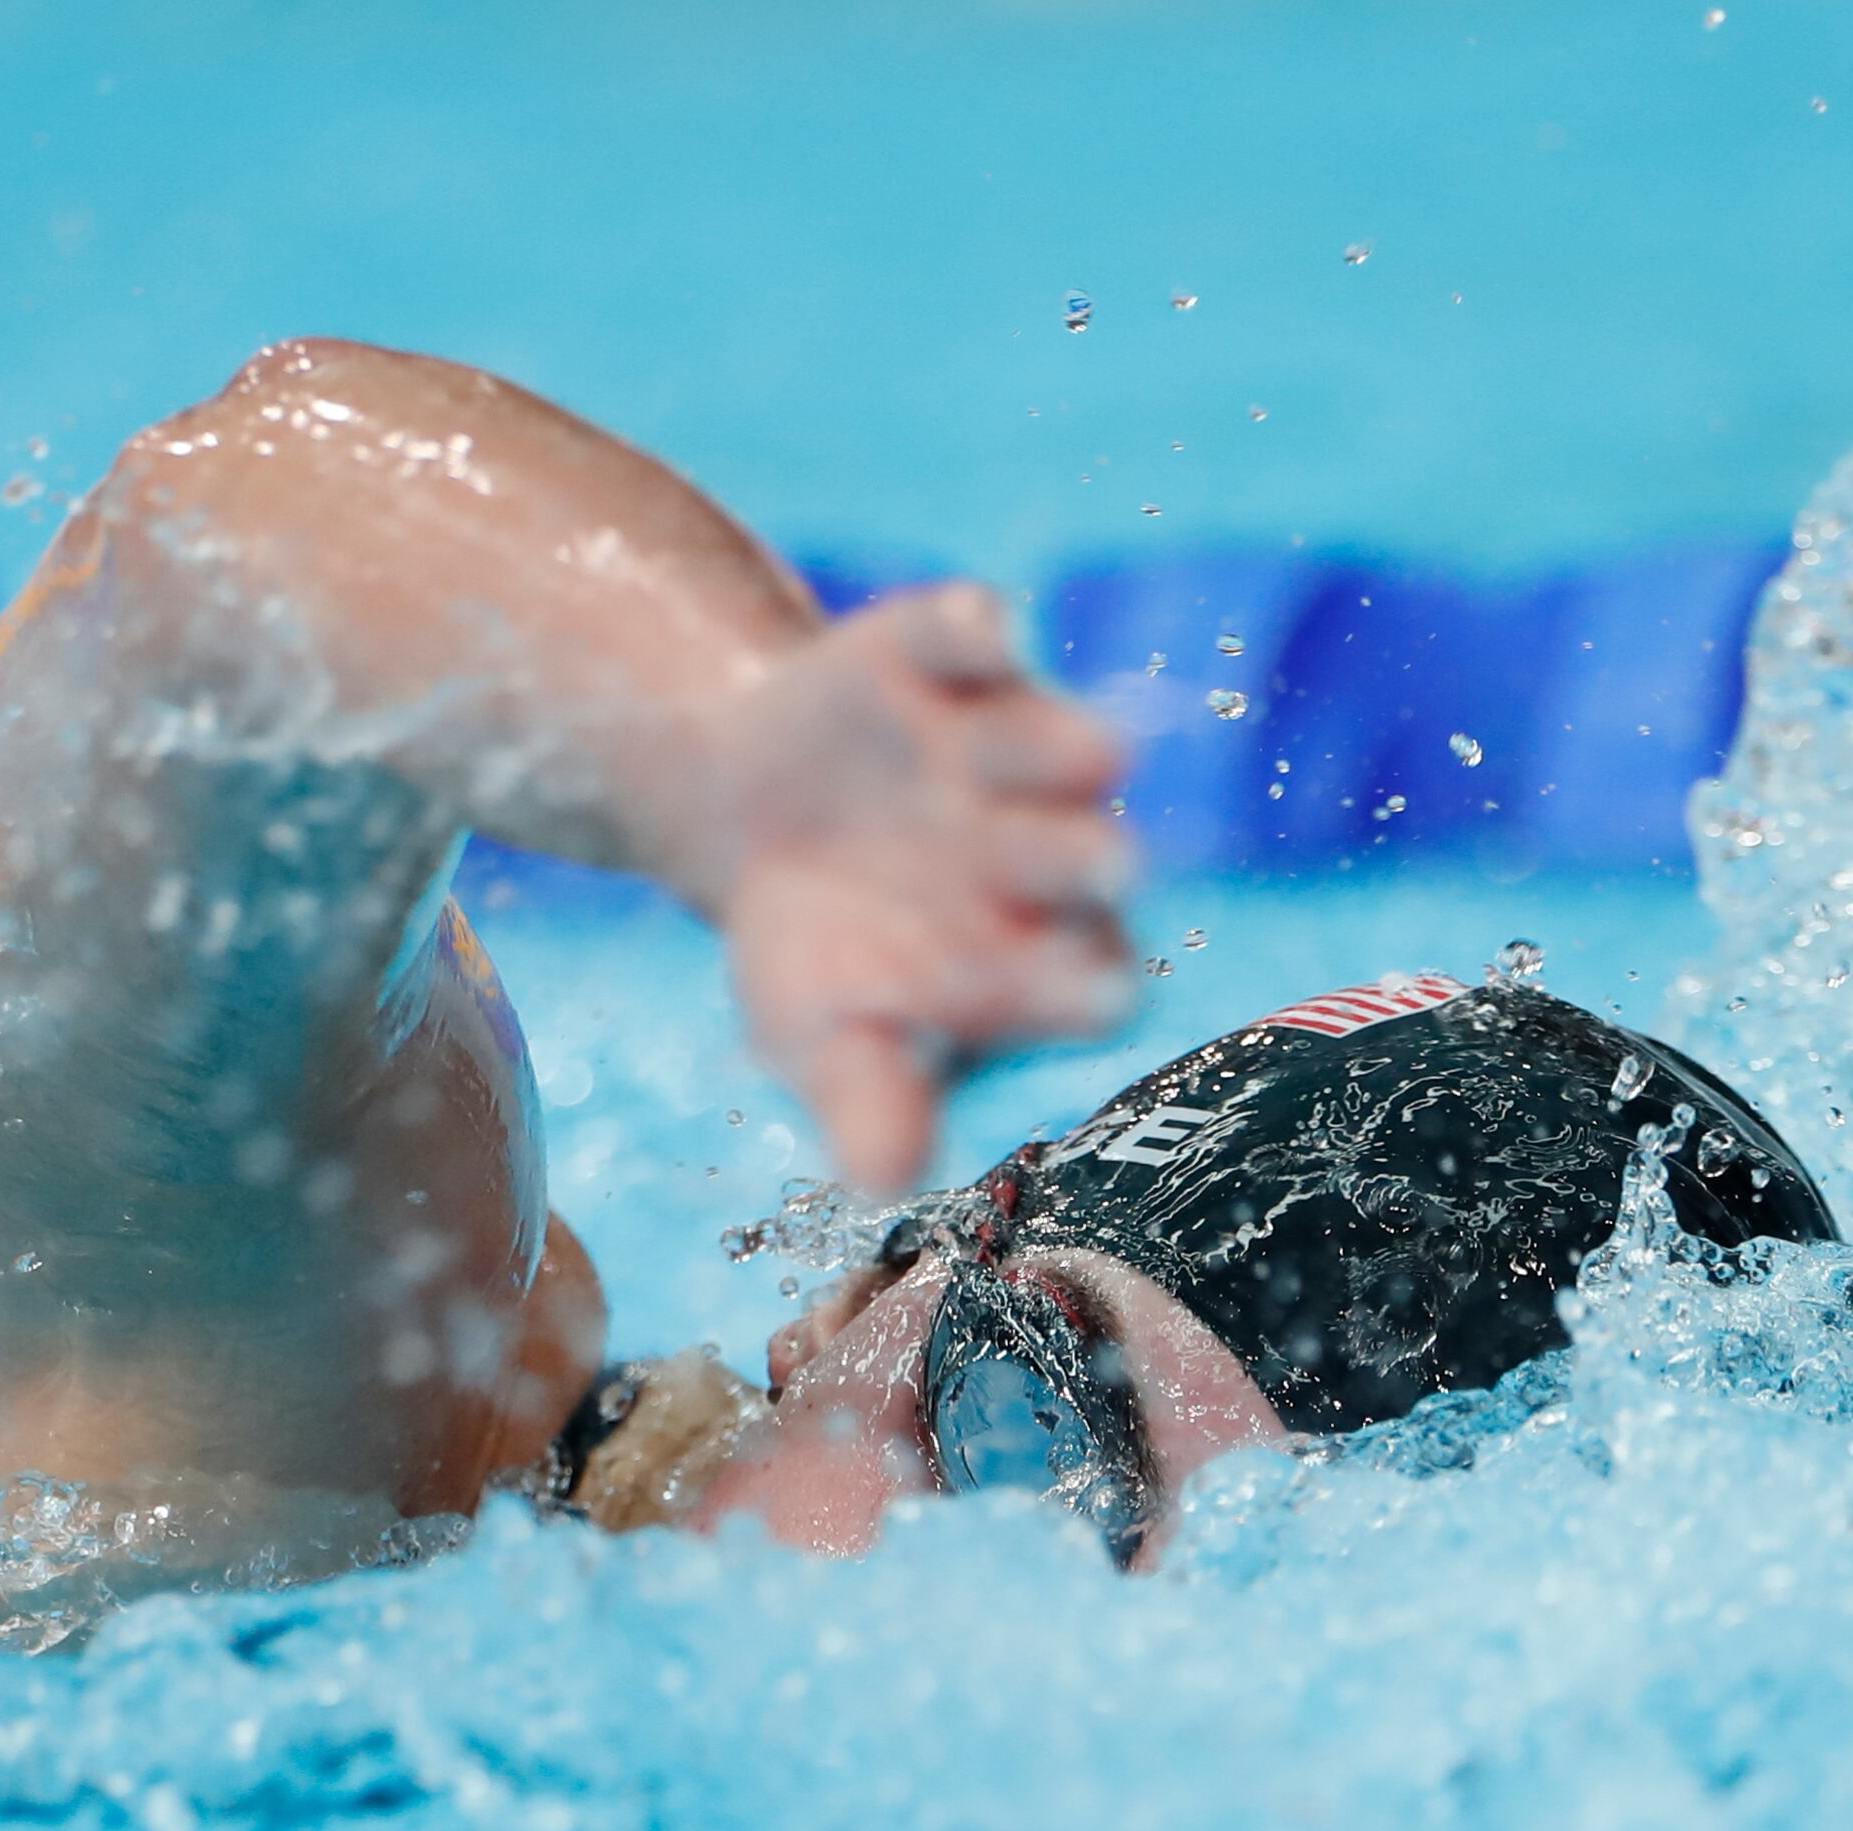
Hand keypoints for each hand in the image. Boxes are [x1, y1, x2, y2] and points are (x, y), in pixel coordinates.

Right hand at [687, 584, 1134, 1192]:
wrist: (748, 818)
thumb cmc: (820, 955)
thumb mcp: (822, 1038)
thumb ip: (864, 1100)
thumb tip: (879, 1185)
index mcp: (1045, 955)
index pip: (1089, 979)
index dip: (1081, 987)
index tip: (1081, 999)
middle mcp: (1051, 846)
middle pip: (1087, 857)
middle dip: (1087, 860)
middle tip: (1104, 867)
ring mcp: (1004, 744)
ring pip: (1049, 741)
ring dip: (1058, 745)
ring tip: (1081, 752)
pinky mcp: (948, 658)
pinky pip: (969, 636)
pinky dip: (970, 627)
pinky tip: (975, 623)